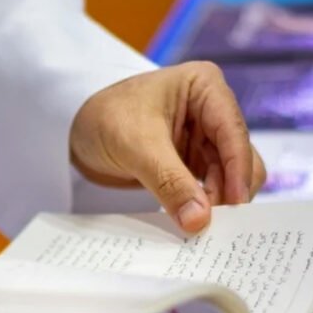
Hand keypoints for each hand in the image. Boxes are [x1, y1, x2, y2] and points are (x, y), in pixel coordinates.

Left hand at [69, 61, 265, 232]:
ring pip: (228, 176)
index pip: (233, 130)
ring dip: (216, 202)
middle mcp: (212, 110)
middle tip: (213, 224)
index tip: (236, 205)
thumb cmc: (104, 118)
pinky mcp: (192, 162)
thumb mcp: (137, 148)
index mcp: (205, 87)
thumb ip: (171, 183)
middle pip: (238, 156)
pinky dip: (203, 205)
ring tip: (198, 226)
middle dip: (228, 190)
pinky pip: (209, 188)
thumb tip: (199, 220)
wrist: (73, 131)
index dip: (238, 169)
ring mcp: (204, 137)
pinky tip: (192, 221)